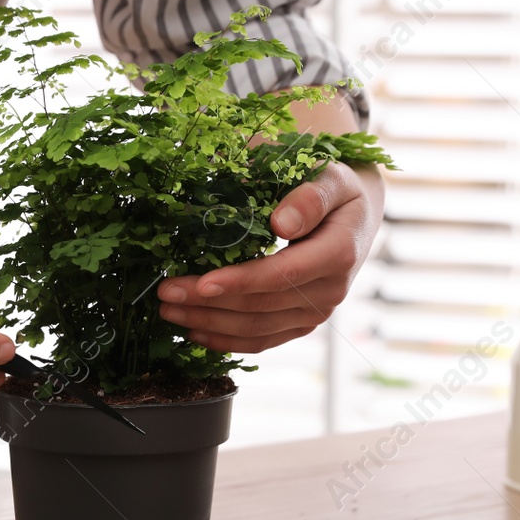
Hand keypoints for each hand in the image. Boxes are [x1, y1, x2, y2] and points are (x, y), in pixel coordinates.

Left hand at [156, 162, 380, 352]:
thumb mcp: (332, 178)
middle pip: (260, 306)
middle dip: (208, 303)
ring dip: (208, 323)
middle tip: (164, 292)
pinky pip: (261, 341)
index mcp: (338, 253)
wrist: (355, 218)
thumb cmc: (336, 191)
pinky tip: (194, 332)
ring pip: (255, 329)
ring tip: (168, 310)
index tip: (201, 284)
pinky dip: (225, 340)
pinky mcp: (301, 325)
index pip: (282, 275)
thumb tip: (281, 221)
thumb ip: (310, 195)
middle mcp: (330, 292)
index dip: (240, 283)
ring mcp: (316, 313)